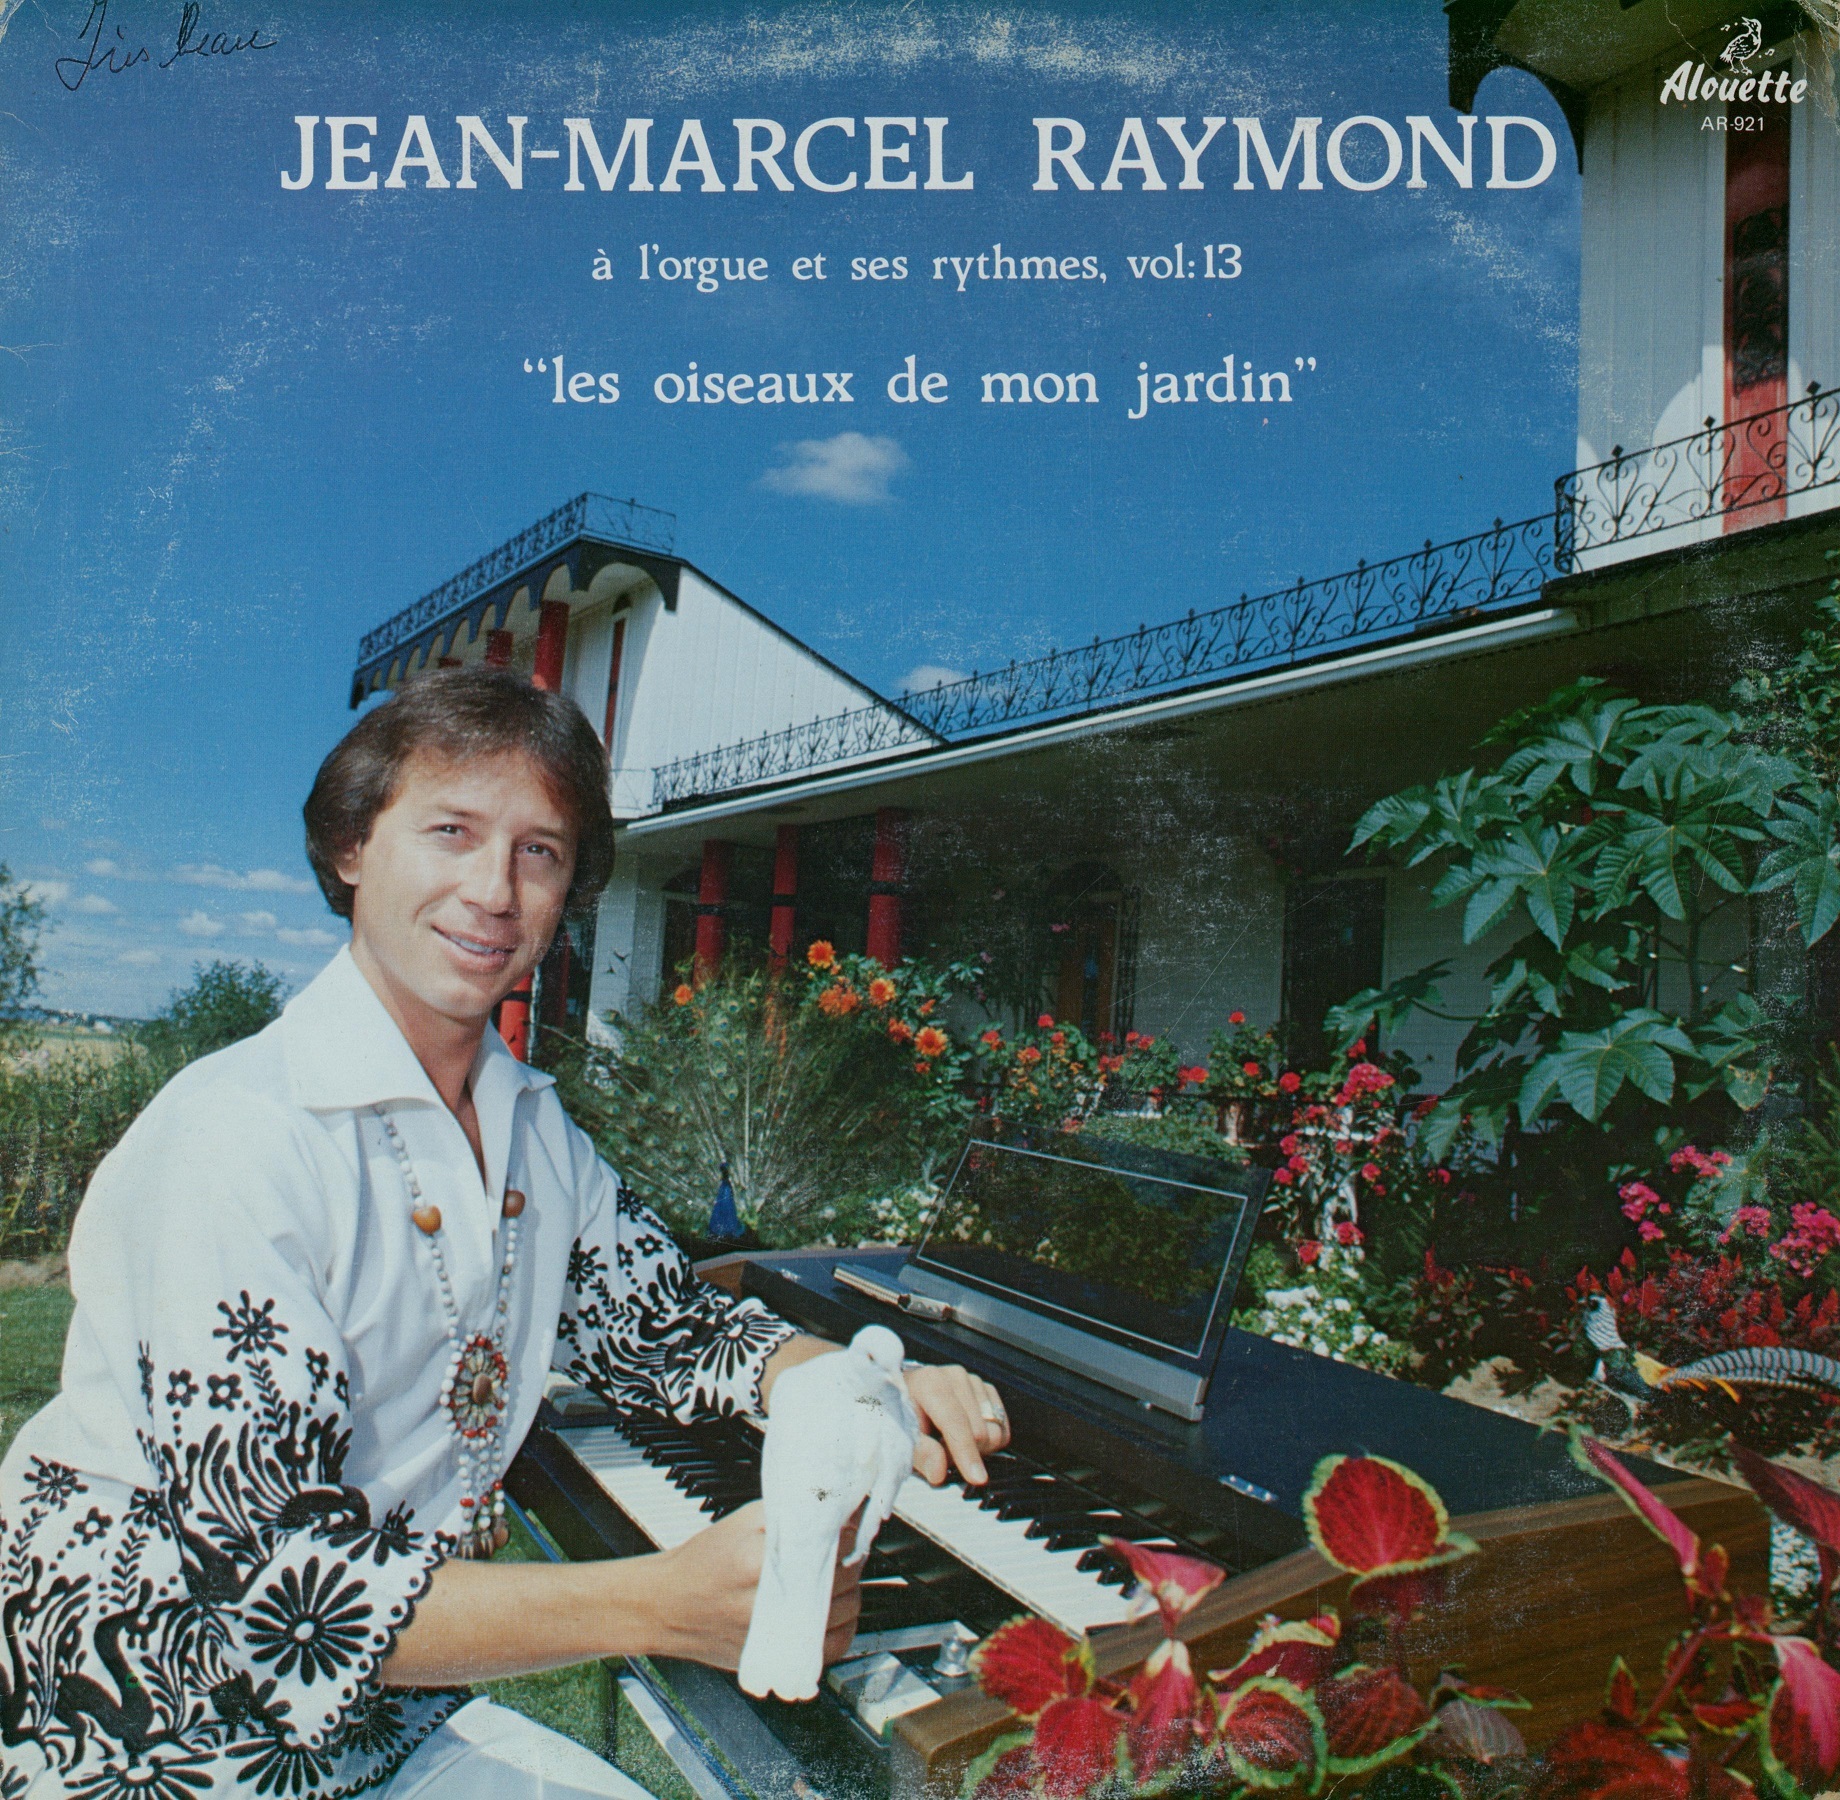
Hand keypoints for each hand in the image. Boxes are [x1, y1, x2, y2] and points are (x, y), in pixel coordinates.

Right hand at [649, 1502, 862, 1669]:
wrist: (668, 1605)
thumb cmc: (702, 1562)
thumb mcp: (742, 1522)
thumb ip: (789, 1514)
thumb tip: (833, 1509)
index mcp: (757, 1564)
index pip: (829, 1547)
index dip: (848, 1532)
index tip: (851, 1523)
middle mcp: (767, 1606)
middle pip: (841, 1580)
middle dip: (851, 1559)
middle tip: (844, 1547)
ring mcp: (773, 1639)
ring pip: (843, 1614)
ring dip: (850, 1591)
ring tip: (835, 1576)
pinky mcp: (776, 1660)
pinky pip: (831, 1650)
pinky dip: (842, 1627)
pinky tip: (832, 1610)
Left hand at [903, 1364, 1009, 1485]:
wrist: (906, 1394)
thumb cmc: (902, 1416)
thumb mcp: (901, 1437)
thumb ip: (920, 1453)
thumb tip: (939, 1471)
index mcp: (931, 1382)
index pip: (956, 1422)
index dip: (966, 1453)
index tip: (976, 1478)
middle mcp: (955, 1377)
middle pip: (979, 1432)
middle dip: (963, 1453)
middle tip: (941, 1453)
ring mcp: (974, 1381)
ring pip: (994, 1431)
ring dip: (976, 1448)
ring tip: (951, 1443)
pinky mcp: (986, 1389)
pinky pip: (1002, 1427)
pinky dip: (988, 1440)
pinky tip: (966, 1436)